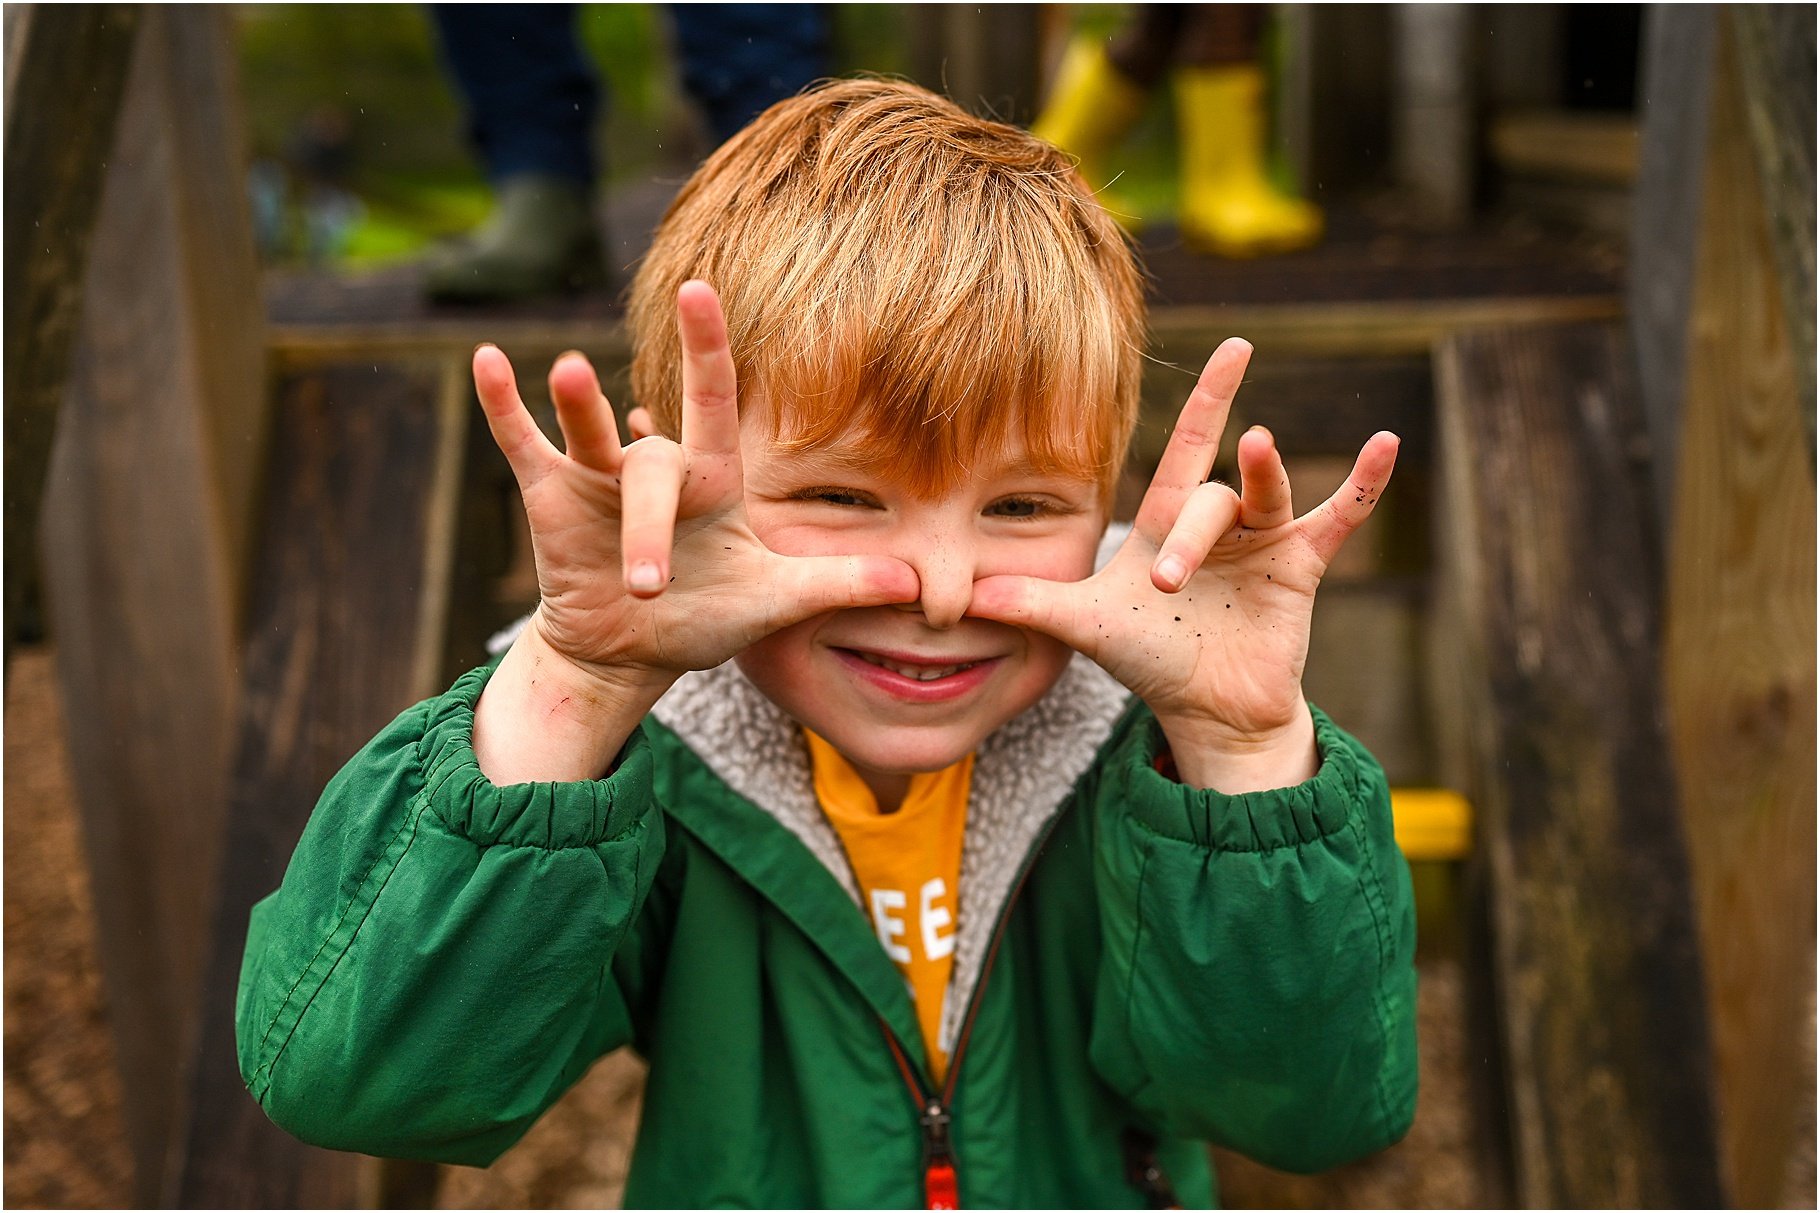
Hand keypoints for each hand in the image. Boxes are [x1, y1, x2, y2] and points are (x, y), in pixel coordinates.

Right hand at [471, 281, 917, 781]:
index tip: (701, 287)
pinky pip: (522, 442)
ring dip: (577, 407)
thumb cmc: (705, 617)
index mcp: (711, 481)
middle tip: (645, 585)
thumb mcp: (773, 602)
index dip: (709, 349)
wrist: (632, 652)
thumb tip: (915, 584)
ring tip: (565, 370)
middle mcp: (657, 467)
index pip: (713, 402)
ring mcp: (599, 477)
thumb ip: (836, 584)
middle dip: (648, 522)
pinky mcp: (551, 497)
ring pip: (587, 435)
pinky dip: (503, 406)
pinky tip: (485, 361)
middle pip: (654, 465)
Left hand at [968, 338, 1397, 791]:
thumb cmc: (1148, 660)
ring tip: (1258, 449)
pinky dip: (1361, 485)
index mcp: (1169, 520)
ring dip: (1260, 483)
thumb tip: (956, 592)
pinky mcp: (1299, 571)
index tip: (1234, 346)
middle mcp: (1219, 522)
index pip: (1188, 446)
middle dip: (1192, 528)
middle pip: (1211, 493)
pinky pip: (1336, 518)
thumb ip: (1028, 601)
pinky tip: (1386, 446)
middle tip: (1164, 583)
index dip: (1207, 398)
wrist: (1204, 712)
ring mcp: (1263, 543)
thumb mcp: (1084, 626)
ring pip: (1261, 500)